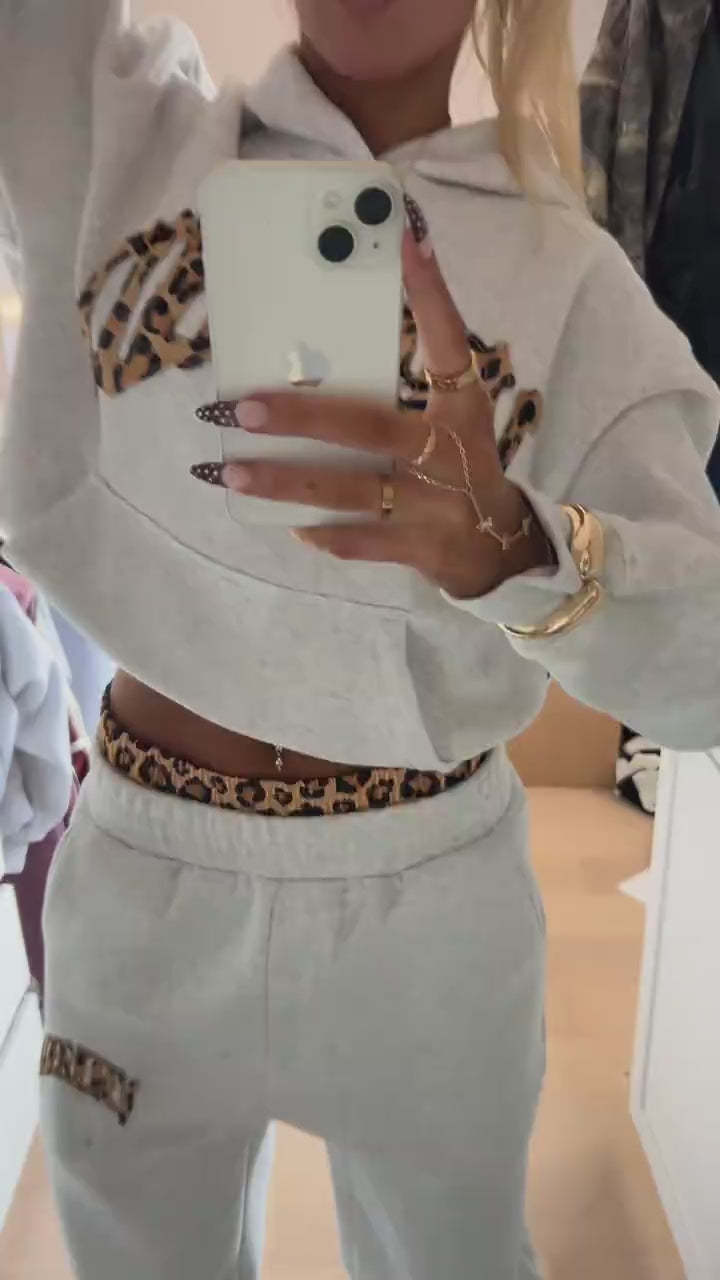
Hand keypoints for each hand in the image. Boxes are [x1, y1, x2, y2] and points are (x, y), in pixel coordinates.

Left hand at [192, 222, 550, 598]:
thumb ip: (409, 375)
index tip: (403, 234)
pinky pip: (360, 542)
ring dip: (286, 482)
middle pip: (368, 427)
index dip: (429, 291)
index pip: (448, 339)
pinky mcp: (422, 549)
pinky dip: (323, 533)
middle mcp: (449, 450)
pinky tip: (288, 525)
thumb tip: (332, 335)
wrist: (504, 547)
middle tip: (244, 406)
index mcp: (462, 405)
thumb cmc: (461, 464)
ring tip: (231, 470)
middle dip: (301, 416)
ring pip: (350, 491)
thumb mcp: (453, 413)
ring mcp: (436, 505)